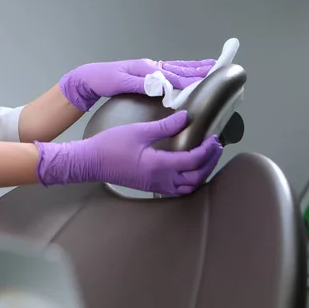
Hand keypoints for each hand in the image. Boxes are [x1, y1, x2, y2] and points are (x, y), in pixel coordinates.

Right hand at [34, 111, 222, 195]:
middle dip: (210, 163)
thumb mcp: (139, 131)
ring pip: (189, 187)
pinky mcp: (151, 187)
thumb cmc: (111, 145)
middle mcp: (161, 180)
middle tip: (217, 147)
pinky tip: (191, 169)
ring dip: (202, 174)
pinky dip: (190, 181)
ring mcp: (156, 186)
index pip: (193, 160)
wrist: (91, 163)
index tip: (213, 137)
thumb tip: (185, 117)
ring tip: (208, 158)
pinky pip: (178, 190)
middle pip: (196, 178)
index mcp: (159, 165)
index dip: (208, 149)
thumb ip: (165, 126)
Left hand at [60, 58, 215, 110]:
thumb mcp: (120, 83)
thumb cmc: (103, 79)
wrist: (89, 78)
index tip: (205, 81)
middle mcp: (151, 67)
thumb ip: (141, 84)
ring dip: (195, 68)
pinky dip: (184, 71)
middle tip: (219, 67)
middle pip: (180, 68)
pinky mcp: (148, 74)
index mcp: (147, 69)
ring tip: (211, 66)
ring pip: (177, 68)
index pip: (172, 76)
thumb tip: (162, 87)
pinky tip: (190, 73)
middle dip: (200, 69)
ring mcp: (150, 70)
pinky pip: (171, 72)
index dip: (189, 80)